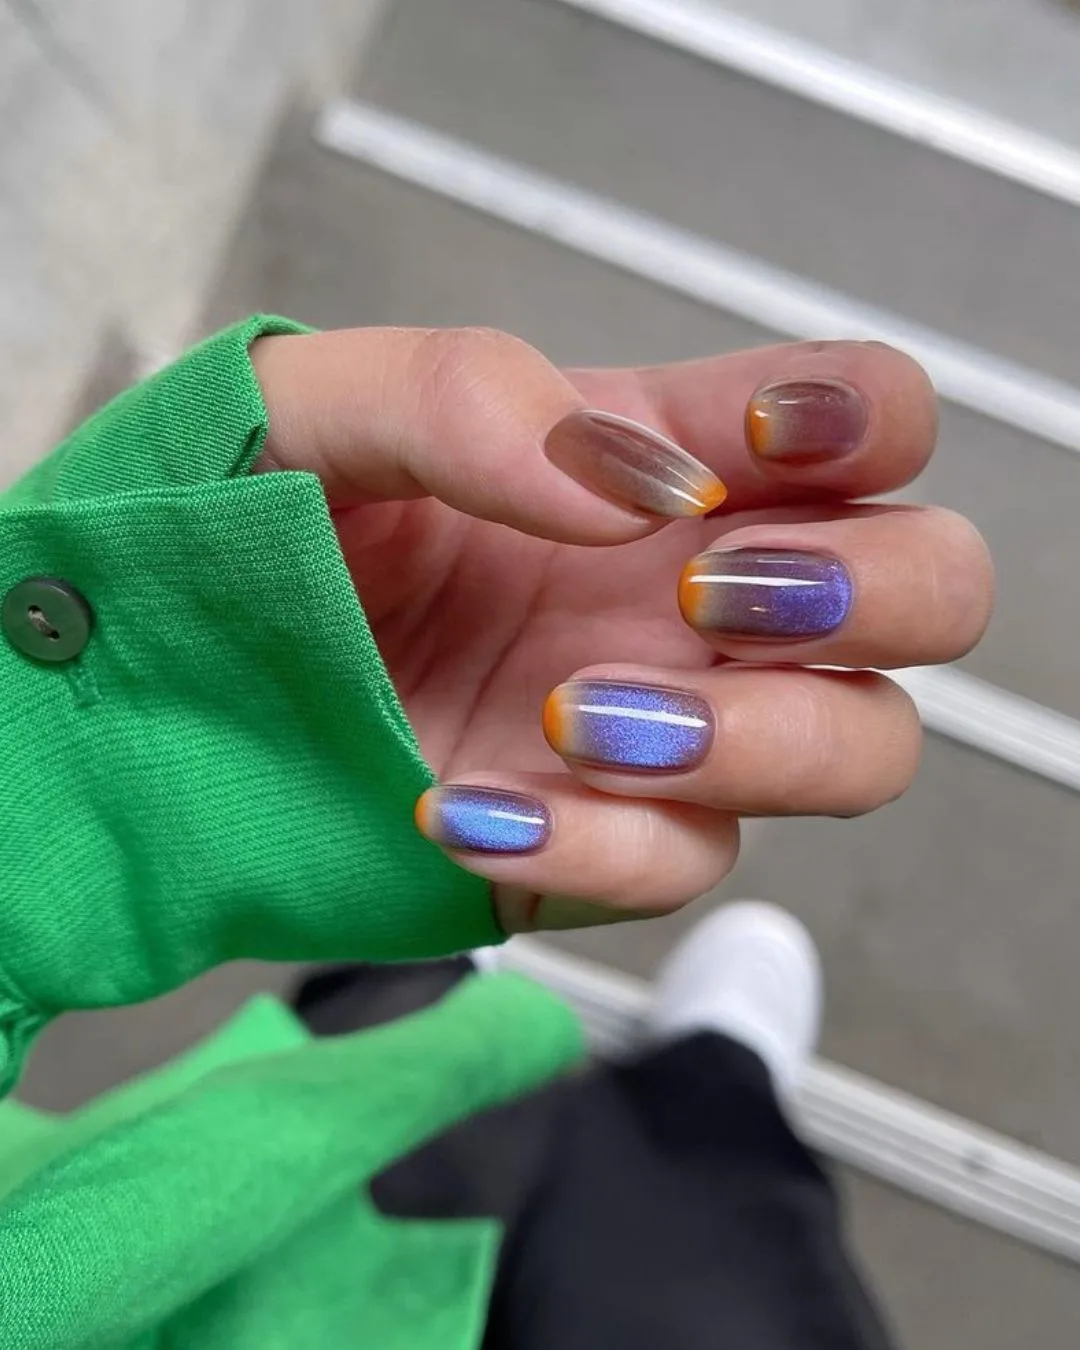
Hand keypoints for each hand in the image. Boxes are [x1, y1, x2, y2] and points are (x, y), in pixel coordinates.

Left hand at [252, 327, 991, 931]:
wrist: (160, 680)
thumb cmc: (238, 519)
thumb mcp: (317, 410)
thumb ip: (463, 394)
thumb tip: (622, 490)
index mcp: (659, 458)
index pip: (868, 419)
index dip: (868, 421)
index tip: (756, 442)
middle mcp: (695, 592)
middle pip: (930, 593)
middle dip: (867, 592)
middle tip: (697, 596)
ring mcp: (672, 726)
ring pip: (861, 747)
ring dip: (761, 740)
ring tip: (571, 719)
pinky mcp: (607, 845)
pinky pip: (690, 866)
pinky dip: (598, 848)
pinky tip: (466, 809)